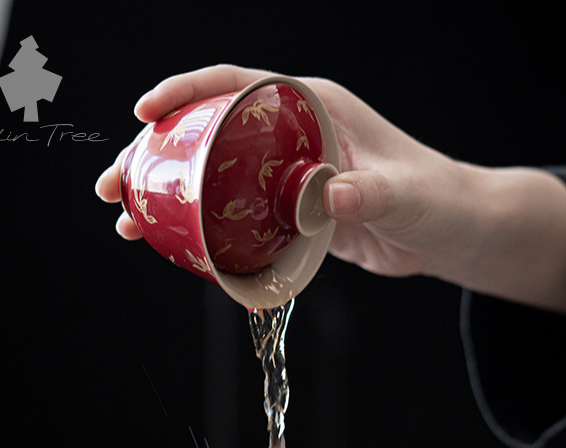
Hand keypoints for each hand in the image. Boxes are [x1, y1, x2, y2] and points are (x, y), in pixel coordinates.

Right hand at [95, 64, 565, 318]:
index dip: (188, 93)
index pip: (239, 86)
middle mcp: (294, 135)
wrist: (450, 231)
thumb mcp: (407, 195)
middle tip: (115, 184)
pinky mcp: (293, 211)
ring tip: (128, 219)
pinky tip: (175, 243)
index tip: (146, 112)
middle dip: (157, 155)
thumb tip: (333, 197)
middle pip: (210, 133)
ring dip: (170, 195)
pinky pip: (237, 213)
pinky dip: (204, 226)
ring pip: (215, 176)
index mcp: (315, 108)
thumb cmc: (438, 200)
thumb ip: (372, 193)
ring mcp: (290, 173)